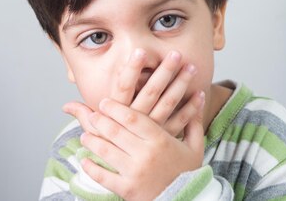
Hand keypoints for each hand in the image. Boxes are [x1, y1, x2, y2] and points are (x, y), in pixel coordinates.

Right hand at [64, 49, 200, 136]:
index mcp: (119, 112)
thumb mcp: (94, 133)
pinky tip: (200, 94)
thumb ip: (84, 117)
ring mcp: (153, 129)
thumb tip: (66, 106)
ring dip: (181, 84)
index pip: (125, 86)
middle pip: (152, 90)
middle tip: (176, 54)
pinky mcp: (166, 137)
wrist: (126, 176)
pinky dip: (192, 108)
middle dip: (165, 71)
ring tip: (192, 66)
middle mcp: (137, 118)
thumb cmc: (108, 149)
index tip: (141, 51)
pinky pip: (181, 121)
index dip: (132, 68)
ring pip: (169, 102)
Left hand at [80, 96, 205, 200]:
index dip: (115, 108)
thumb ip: (193, 122)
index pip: (132, 118)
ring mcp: (135, 173)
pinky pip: (103, 177)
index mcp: (160, 140)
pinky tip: (84, 161)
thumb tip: (201, 97)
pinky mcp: (127, 190)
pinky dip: (91, 168)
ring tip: (85, 136)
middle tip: (93, 116)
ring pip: (106, 151)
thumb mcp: (195, 146)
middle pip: (115, 131)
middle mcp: (146, 154)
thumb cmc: (188, 172)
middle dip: (100, 121)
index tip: (104, 102)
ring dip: (91, 141)